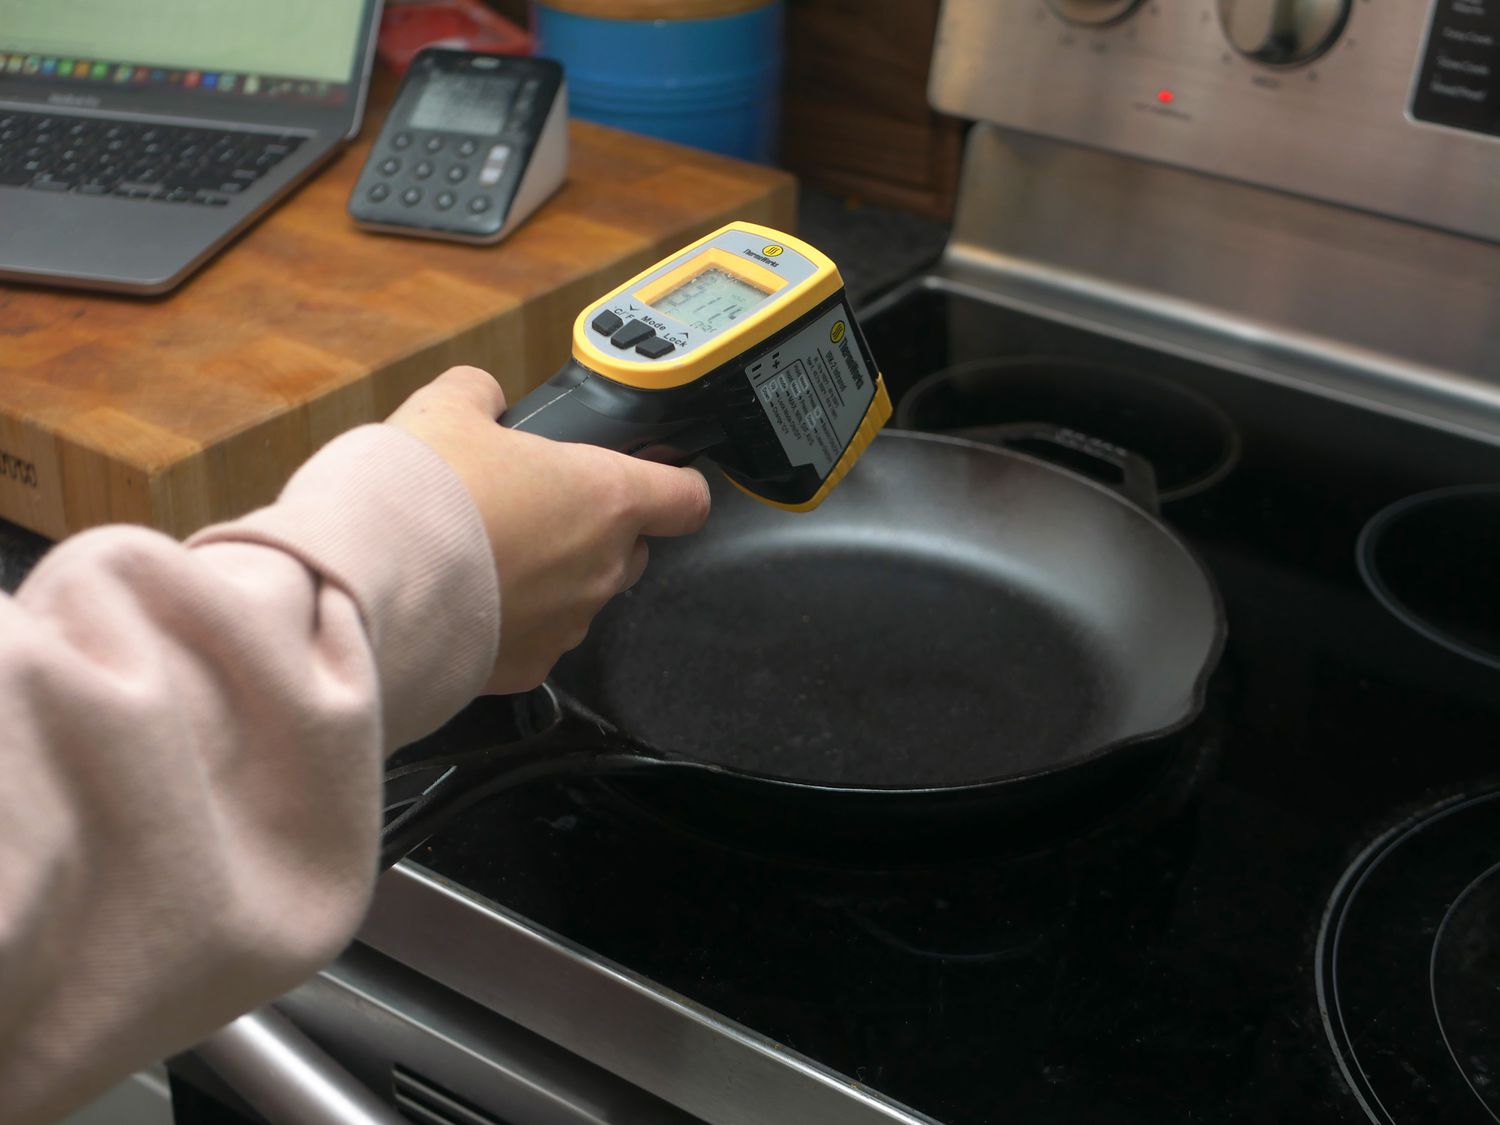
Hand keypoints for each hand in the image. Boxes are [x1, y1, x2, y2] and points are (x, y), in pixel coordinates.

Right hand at [387, 366, 710, 692]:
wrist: (366, 585)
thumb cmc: (421, 493)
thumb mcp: (446, 410)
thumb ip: (478, 394)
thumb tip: (483, 396)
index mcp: (605, 497)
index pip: (686, 499)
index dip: (674, 484)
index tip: (655, 478)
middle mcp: (601, 566)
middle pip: (630, 549)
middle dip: (595, 531)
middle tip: (535, 510)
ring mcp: (569, 623)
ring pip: (582, 597)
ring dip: (552, 578)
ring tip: (486, 557)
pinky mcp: (529, 668)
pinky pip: (536, 639)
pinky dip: (512, 623)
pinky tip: (466, 601)